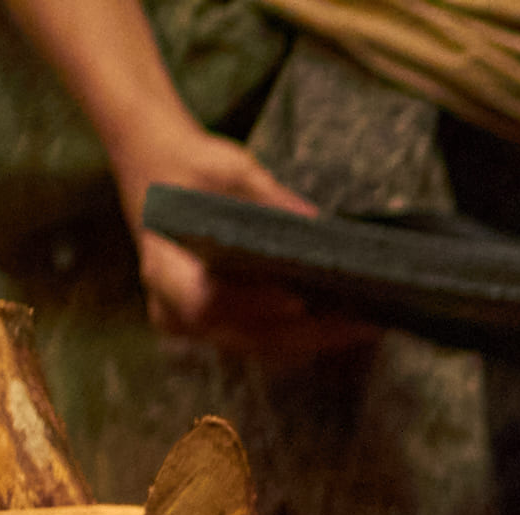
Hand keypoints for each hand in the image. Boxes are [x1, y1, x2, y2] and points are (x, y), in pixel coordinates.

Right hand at [116, 126, 350, 354]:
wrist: (156, 163)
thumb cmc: (187, 164)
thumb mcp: (225, 167)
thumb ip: (268, 198)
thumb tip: (320, 227)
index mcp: (164, 268)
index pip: (205, 302)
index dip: (252, 306)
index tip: (296, 301)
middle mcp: (174, 308)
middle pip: (245, 336)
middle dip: (307, 333)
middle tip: (360, 324)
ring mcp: (196, 324)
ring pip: (261, 346)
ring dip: (314, 339)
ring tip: (363, 326)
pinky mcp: (219, 325)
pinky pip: (265, 340)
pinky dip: (303, 333)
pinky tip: (344, 322)